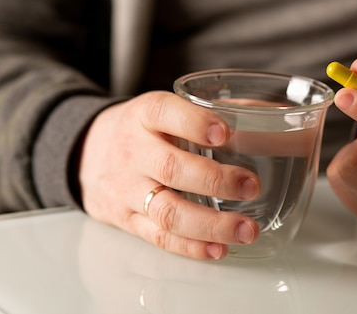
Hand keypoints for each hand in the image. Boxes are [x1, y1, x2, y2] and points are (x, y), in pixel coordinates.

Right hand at [77, 91, 260, 259]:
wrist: (86, 152)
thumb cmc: (139, 130)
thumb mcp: (161, 109)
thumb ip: (209, 111)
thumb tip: (270, 115)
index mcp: (144, 115)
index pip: (165, 113)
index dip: (194, 123)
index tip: (225, 133)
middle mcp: (132, 151)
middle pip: (171, 168)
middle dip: (215, 181)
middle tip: (250, 186)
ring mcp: (127, 188)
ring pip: (167, 211)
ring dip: (211, 224)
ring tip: (246, 229)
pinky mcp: (126, 219)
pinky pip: (159, 237)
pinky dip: (191, 246)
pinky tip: (219, 248)